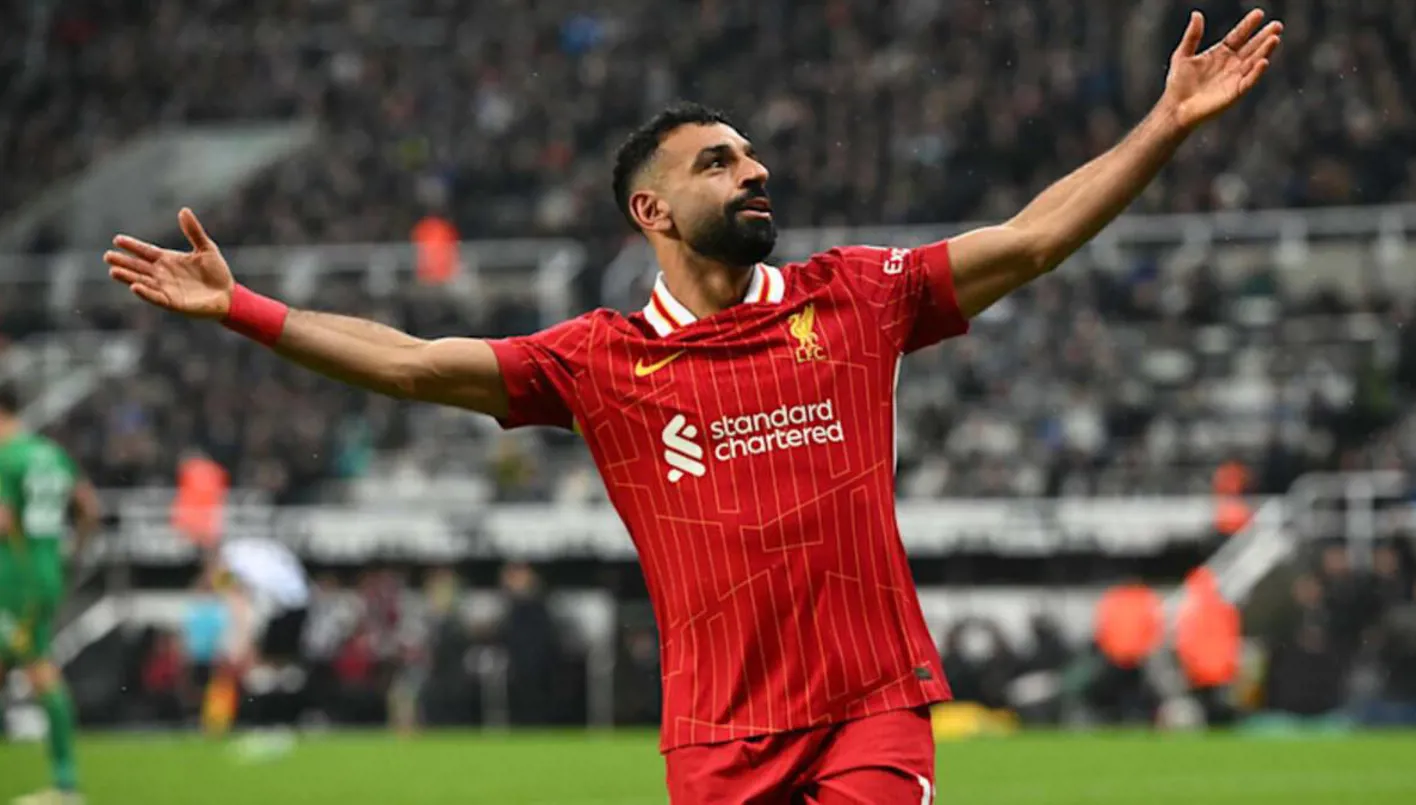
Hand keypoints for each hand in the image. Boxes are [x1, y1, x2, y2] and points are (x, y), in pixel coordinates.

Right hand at [104, 208, 234, 318]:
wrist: (229, 295)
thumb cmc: (217, 272)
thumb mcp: (206, 248)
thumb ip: (194, 231)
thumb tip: (184, 210)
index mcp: (168, 260)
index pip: (146, 251)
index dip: (132, 246)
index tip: (117, 239)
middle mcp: (163, 274)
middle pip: (139, 266)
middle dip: (123, 261)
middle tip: (107, 256)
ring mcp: (166, 288)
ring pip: (142, 281)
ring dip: (128, 277)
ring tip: (113, 271)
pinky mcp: (173, 303)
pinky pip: (156, 297)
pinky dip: (145, 292)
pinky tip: (135, 286)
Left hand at [1164, 9, 1282, 130]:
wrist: (1174, 108)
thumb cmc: (1178, 84)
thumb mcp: (1182, 55)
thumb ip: (1192, 36)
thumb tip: (1196, 14)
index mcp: (1220, 54)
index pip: (1238, 36)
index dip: (1248, 25)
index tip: (1259, 14)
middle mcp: (1231, 65)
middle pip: (1251, 48)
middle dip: (1264, 37)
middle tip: (1276, 25)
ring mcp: (1235, 78)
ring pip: (1254, 62)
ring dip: (1265, 51)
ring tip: (1274, 38)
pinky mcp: (1235, 93)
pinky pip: (1249, 81)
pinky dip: (1257, 72)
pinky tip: (1263, 61)